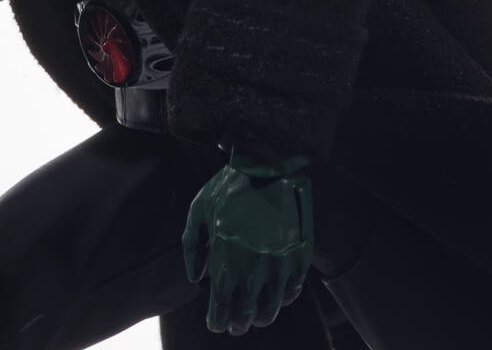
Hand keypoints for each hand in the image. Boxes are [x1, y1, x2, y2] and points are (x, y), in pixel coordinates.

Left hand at [183, 153, 312, 335]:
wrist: (275, 167)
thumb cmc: (232, 187)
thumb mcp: (200, 207)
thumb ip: (192, 245)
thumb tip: (194, 277)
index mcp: (226, 261)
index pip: (220, 308)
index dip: (217, 320)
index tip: (215, 322)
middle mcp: (253, 271)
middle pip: (245, 315)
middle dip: (237, 323)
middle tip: (235, 325)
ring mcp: (279, 268)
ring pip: (270, 310)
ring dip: (261, 317)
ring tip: (255, 317)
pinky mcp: (299, 260)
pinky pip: (291, 293)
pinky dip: (282, 300)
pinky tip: (276, 297)